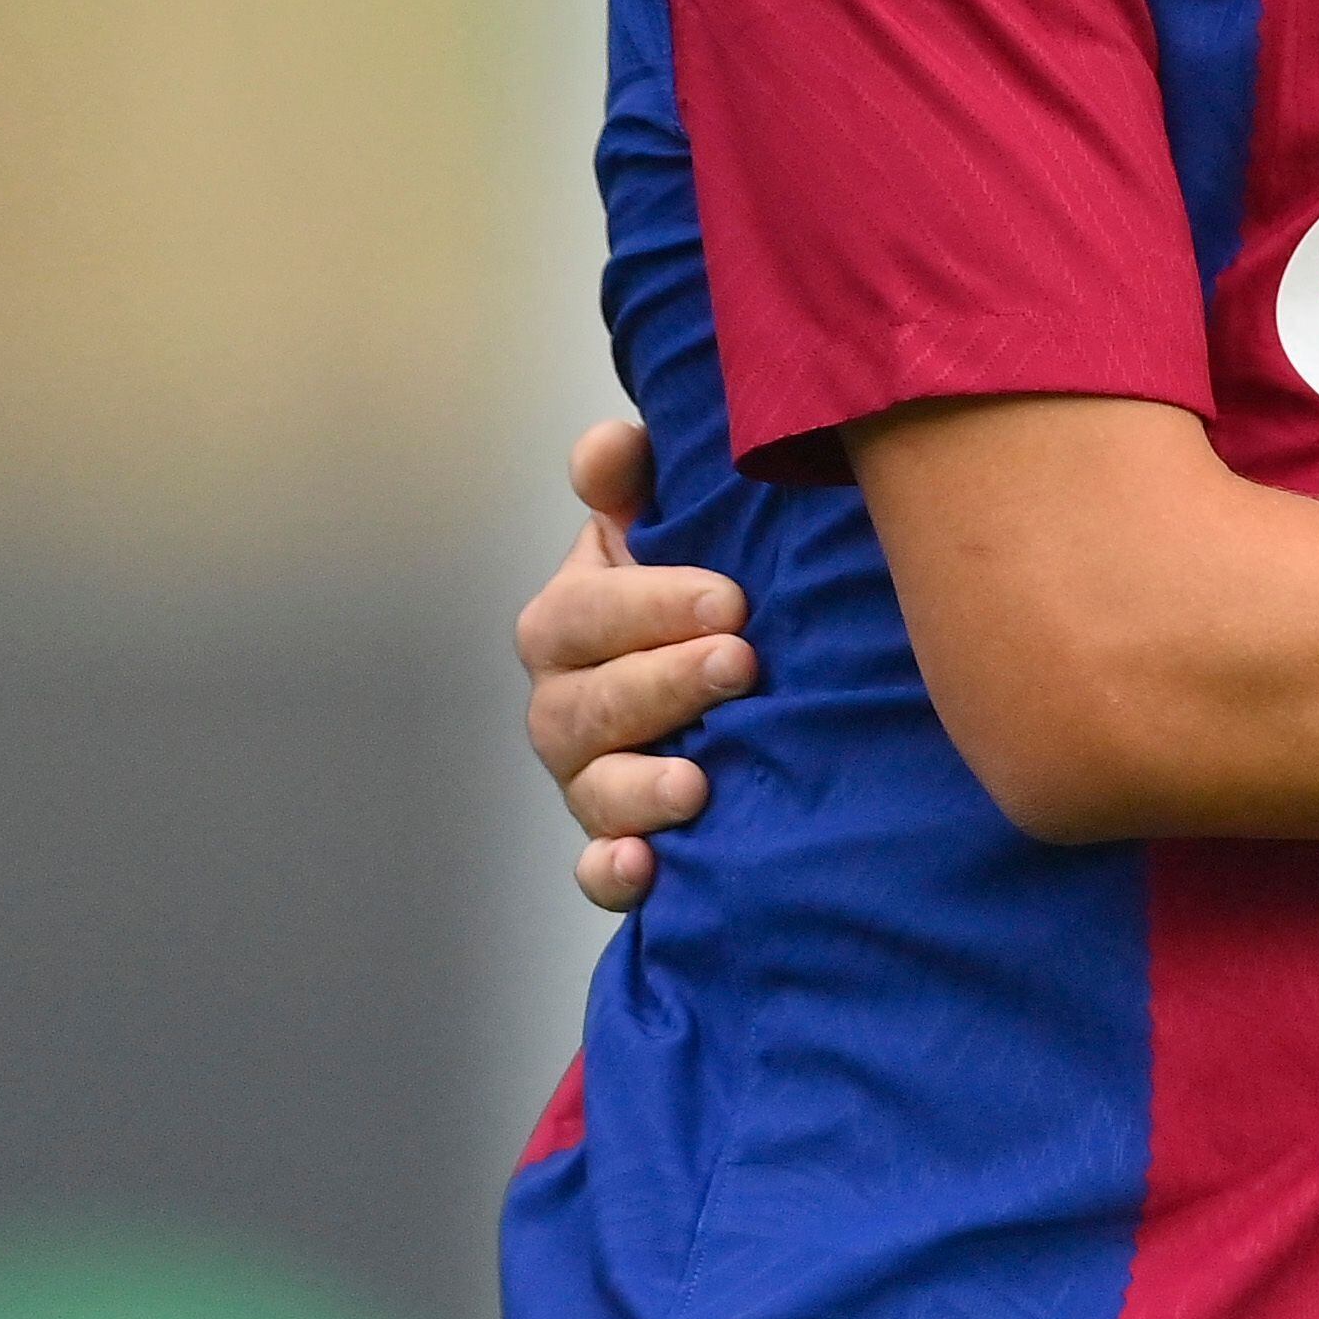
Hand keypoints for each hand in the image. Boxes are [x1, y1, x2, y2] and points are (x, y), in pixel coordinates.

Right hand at [513, 417, 753, 909]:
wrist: (751, 675)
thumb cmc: (705, 588)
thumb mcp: (673, 523)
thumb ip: (635, 480)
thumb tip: (610, 447)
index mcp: (572, 621)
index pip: (583, 614)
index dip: (647, 604)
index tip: (731, 599)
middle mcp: (567, 703)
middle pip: (585, 705)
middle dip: (662, 684)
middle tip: (741, 664)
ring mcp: (590, 777)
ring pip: (592, 789)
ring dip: (640, 787)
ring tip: (699, 783)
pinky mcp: (623, 841)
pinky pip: (599, 870)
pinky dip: (615, 871)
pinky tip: (643, 865)